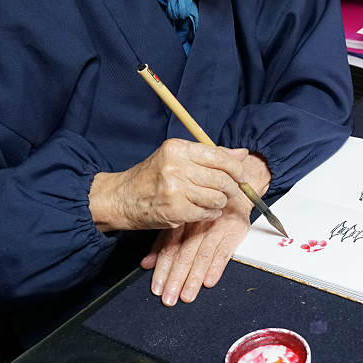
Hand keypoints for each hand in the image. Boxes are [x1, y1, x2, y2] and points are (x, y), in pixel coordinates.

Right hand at [88, 139, 247, 232]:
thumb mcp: (176, 158)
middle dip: (232, 187)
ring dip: (220, 202)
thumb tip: (240, 154)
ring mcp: (176, 189)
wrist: (121, 199)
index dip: (236, 167)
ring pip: (217, 197)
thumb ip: (208, 155)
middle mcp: (176, 166)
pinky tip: (202, 210)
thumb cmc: (150, 178)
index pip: (219, 156)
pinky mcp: (176, 210)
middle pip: (222, 178)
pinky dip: (210, 213)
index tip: (241, 175)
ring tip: (212, 201)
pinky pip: (207, 212)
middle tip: (231, 191)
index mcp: (177, 149)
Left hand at [139, 152, 270, 304]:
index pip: (170, 248)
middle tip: (169, 298)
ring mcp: (216, 227)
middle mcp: (198, 224)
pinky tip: (209, 281)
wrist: (235, 186)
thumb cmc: (206, 205)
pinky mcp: (234, 231)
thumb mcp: (182, 218)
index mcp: (183, 221)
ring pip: (203, 255)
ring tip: (187, 296)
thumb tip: (146, 264)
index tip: (156, 288)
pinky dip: (217, 267)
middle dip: (175, 278)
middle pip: (184, 254)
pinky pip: (225, 250)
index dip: (162, 269)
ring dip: (194, 278)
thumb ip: (164, 240)